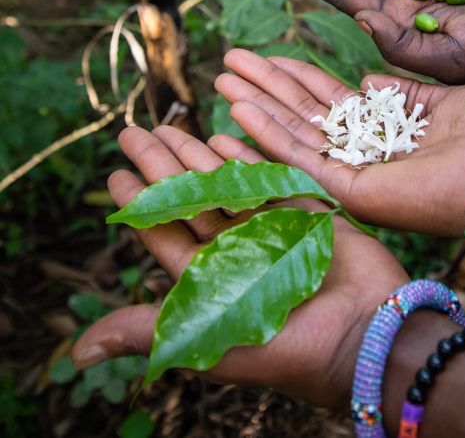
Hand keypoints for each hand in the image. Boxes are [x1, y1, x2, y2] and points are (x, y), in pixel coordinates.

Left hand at [71, 126, 406, 408]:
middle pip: (190, 200)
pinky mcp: (307, 212)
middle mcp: (239, 253)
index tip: (114, 176)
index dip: (140, 205)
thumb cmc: (295, 350)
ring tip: (171, 126)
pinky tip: (225, 135)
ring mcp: (273, 229)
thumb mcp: (215, 342)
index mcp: (212, 283)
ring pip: (227, 183)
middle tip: (134, 133)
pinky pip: (272, 177)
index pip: (165, 235)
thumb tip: (79, 351)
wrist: (371, 333)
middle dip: (162, 166)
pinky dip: (248, 156)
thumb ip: (153, 332)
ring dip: (199, 154)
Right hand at [213, 50, 464, 235]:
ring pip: (292, 135)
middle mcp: (360, 154)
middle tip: (229, 61)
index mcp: (380, 132)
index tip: (266, 56)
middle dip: (265, 86)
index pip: (326, 101)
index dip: (295, 77)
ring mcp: (351, 174)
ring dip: (256, 105)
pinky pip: (299, 160)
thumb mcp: (439, 99)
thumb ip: (400, 90)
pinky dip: (266, 135)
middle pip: (300, 114)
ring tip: (223, 77)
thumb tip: (365, 78)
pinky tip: (238, 109)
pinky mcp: (347, 192)